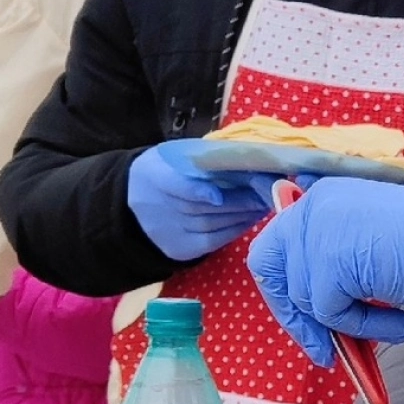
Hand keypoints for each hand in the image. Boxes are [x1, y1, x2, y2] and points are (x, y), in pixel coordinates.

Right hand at [127, 138, 279, 261]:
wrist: (136, 197)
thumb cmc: (168, 168)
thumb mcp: (176, 154)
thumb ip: (203, 158)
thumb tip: (246, 158)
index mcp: (155, 175)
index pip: (175, 185)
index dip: (198, 192)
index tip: (219, 195)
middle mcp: (157, 207)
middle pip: (202, 208)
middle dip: (239, 201)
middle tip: (266, 192)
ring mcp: (168, 231)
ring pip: (212, 224)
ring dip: (243, 214)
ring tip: (265, 203)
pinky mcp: (180, 248)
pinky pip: (213, 241)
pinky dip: (236, 229)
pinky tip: (252, 218)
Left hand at [247, 178, 403, 368]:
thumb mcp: (370, 247)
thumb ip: (334, 265)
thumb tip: (307, 319)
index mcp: (323, 199)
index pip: (274, 248)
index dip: (284, 291)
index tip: (308, 323)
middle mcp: (315, 207)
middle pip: (270, 271)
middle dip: (296, 317)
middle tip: (325, 350)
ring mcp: (320, 231)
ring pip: (307, 300)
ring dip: (350, 325)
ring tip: (396, 323)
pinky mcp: (331, 260)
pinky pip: (331, 314)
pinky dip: (366, 327)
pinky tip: (403, 320)